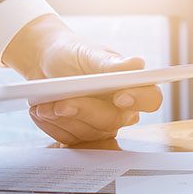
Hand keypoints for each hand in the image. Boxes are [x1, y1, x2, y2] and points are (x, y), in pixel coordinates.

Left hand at [3, 15, 162, 143]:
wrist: (44, 64)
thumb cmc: (72, 54)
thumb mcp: (88, 53)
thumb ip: (110, 64)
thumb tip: (137, 64)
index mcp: (132, 86)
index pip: (150, 99)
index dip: (139, 100)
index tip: (119, 96)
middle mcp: (122, 111)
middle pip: (113, 121)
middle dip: (84, 110)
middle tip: (61, 102)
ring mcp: (102, 126)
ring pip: (89, 133)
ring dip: (62, 119)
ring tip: (42, 104)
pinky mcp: (82, 136)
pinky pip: (70, 140)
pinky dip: (52, 126)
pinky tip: (41, 111)